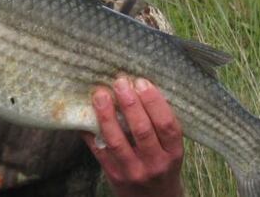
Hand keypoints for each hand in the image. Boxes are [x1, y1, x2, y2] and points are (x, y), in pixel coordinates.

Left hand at [82, 77, 183, 196]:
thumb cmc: (162, 166)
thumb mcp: (171, 150)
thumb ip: (159, 125)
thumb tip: (138, 87)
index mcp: (174, 153)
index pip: (167, 125)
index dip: (154, 101)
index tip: (142, 82)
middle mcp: (155, 164)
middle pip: (142, 130)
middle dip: (130, 103)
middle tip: (120, 82)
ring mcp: (133, 172)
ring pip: (117, 141)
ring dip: (107, 115)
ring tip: (100, 94)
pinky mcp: (113, 176)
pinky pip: (99, 151)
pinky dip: (91, 132)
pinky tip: (85, 115)